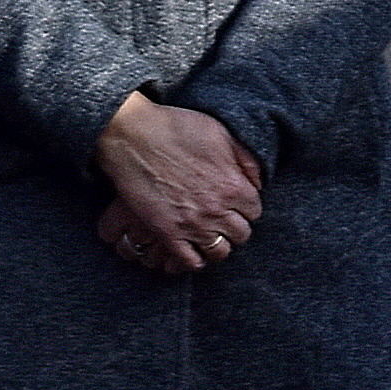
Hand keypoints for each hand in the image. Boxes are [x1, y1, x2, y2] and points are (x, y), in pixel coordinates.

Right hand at [94, 94, 259, 279]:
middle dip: (234, 226)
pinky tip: (191, 249)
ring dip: (217, 244)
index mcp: (233, 186)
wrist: (133, 135)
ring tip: (209, 235)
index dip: (245, 206)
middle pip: (241, 234)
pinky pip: (190, 261)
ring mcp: (192, 224)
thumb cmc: (176, 128)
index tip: (235, 203)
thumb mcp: (222, 133)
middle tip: (222, 219)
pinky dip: (194, 260)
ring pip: (219, 251)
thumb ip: (245, 159)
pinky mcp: (167, 233)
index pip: (254, 211)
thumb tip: (258, 182)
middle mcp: (217, 210)